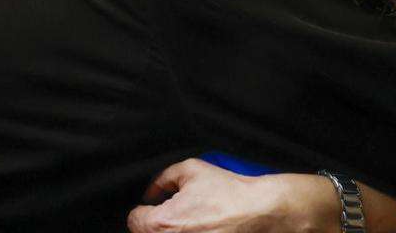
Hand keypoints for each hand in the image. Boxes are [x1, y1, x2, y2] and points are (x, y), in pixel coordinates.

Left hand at [127, 161, 335, 232]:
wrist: (260, 212)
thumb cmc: (228, 192)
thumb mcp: (191, 169)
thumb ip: (163, 177)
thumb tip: (153, 190)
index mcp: (162, 223)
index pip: (134, 220)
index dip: (144, 209)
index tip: (154, 207)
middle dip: (157, 224)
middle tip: (178, 213)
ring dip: (173, 231)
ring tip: (193, 222)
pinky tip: (202, 229)